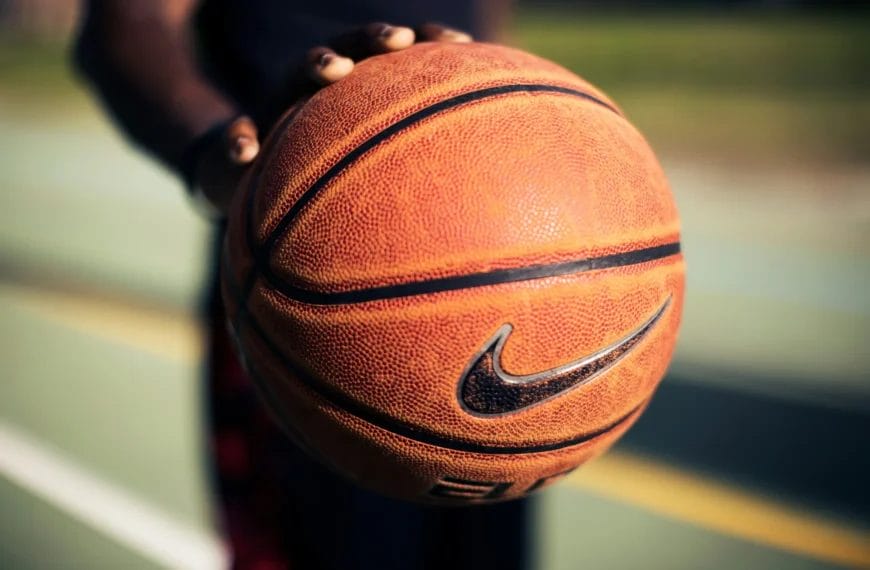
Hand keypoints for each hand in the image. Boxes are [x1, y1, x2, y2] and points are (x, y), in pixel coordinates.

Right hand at [193, 22, 471, 216]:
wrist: (248, 182)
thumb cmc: (318, 175)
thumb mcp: (356, 170)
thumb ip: (400, 162)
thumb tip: (473, 184)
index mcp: (350, 93)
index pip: (393, 58)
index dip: (427, 44)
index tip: (462, 45)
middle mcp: (315, 91)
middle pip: (348, 50)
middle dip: (374, 41)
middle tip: (401, 40)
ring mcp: (276, 108)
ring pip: (293, 77)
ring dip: (316, 66)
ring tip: (334, 71)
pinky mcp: (238, 140)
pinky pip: (235, 137)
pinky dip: (238, 140)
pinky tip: (245, 150)